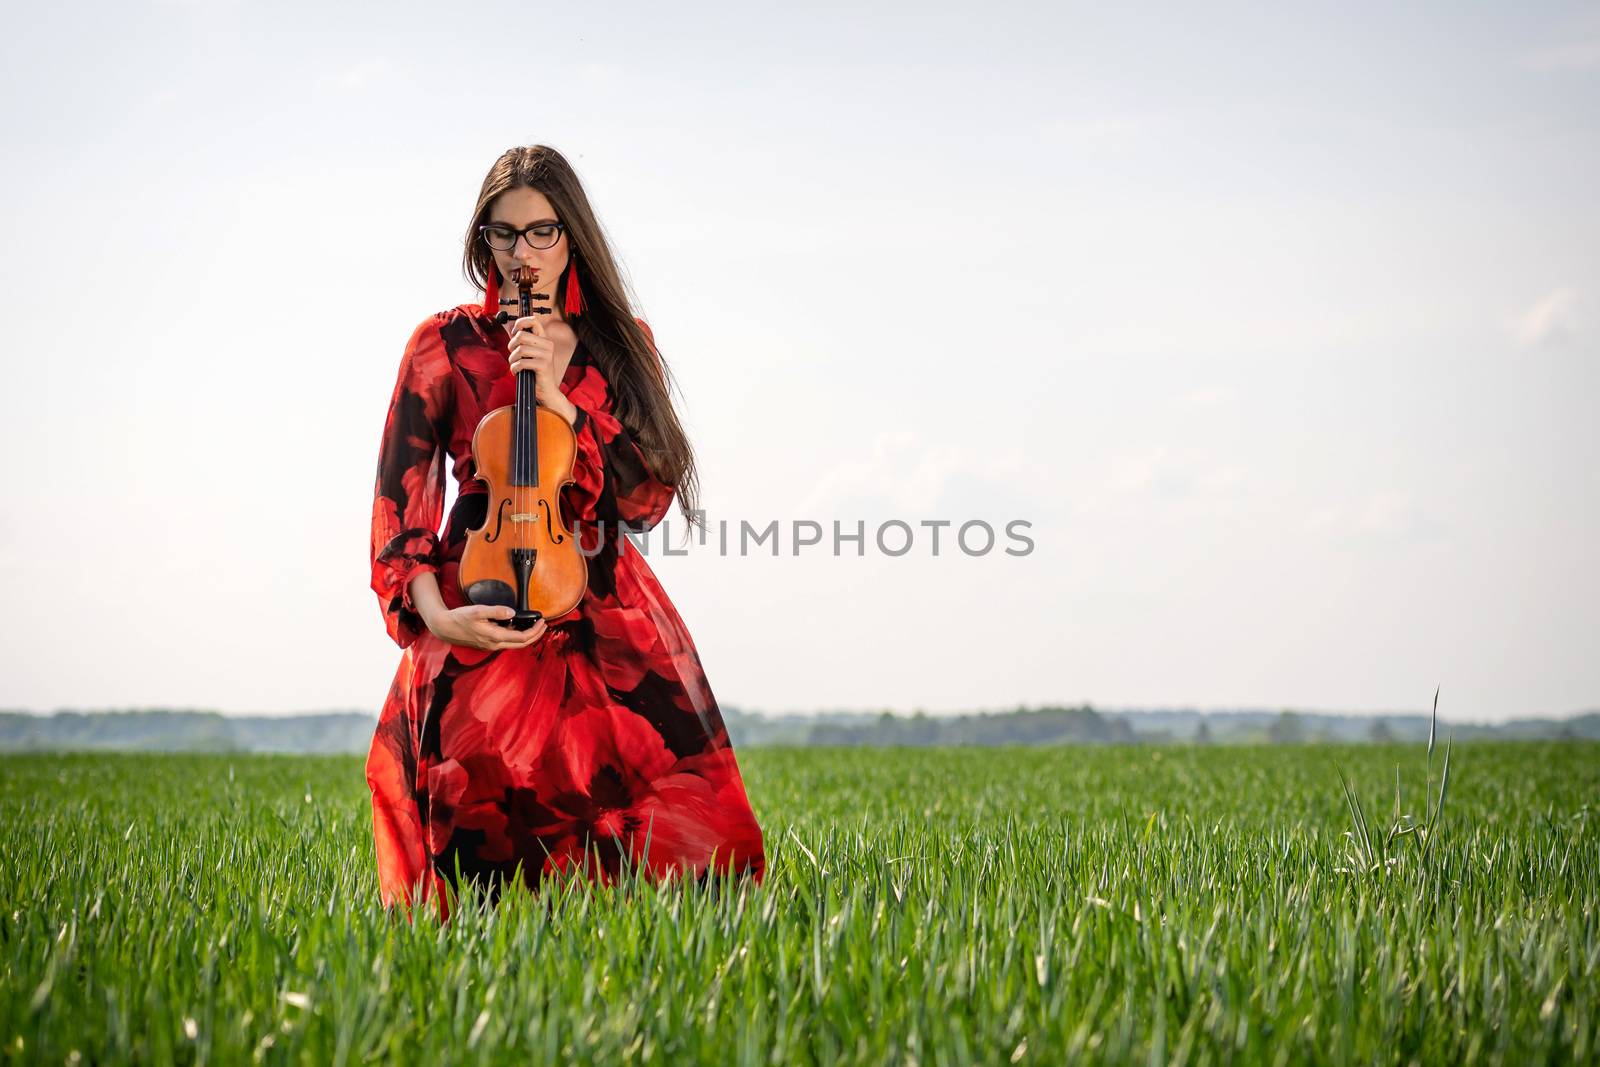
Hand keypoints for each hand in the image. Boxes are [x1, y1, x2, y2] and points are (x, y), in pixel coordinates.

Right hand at [425, 603, 548, 650]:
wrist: (445, 628)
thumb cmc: (460, 618)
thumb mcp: (478, 611)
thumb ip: (496, 611)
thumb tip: (512, 612)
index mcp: (495, 637)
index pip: (522, 638)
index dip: (535, 631)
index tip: (542, 622)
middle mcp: (495, 644)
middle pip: (521, 644)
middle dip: (535, 635)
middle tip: (543, 625)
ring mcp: (491, 645)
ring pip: (515, 643)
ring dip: (526, 636)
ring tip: (534, 625)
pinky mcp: (488, 643)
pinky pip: (507, 641)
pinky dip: (516, 635)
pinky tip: (517, 626)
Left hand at [507, 315, 574, 418]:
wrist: (547, 391)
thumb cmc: (536, 373)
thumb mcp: (530, 354)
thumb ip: (523, 342)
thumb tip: (511, 330)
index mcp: (545, 339)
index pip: (533, 320)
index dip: (520, 323)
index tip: (514, 333)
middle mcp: (548, 345)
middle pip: (521, 335)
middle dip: (511, 345)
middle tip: (512, 354)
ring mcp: (547, 355)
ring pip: (520, 349)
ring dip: (512, 359)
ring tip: (514, 365)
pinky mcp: (543, 365)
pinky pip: (522, 362)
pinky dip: (515, 368)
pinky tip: (516, 372)